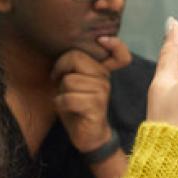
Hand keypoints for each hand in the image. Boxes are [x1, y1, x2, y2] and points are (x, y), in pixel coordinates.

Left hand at [51, 38, 132, 152]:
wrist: (89, 136)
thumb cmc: (79, 107)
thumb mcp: (76, 83)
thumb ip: (76, 67)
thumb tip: (64, 53)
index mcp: (102, 70)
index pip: (120, 54)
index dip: (115, 44)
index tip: (102, 40)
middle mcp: (105, 78)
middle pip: (75, 57)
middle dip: (60, 68)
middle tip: (57, 80)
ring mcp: (102, 92)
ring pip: (68, 80)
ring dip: (60, 92)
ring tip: (67, 99)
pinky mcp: (95, 106)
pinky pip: (68, 98)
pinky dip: (60, 104)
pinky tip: (67, 109)